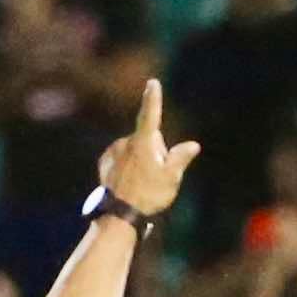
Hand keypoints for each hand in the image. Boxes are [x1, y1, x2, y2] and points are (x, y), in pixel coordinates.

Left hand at [99, 78, 196, 220]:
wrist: (119, 214)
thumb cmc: (149, 194)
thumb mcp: (172, 177)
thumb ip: (181, 157)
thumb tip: (191, 145)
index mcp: (143, 142)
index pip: (150, 115)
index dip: (153, 98)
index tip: (152, 82)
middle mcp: (125, 142)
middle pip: (148, 139)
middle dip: (155, 150)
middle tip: (158, 174)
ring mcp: (113, 152)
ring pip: (134, 149)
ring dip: (141, 159)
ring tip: (144, 182)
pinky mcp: (104, 162)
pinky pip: (121, 157)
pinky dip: (128, 165)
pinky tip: (131, 182)